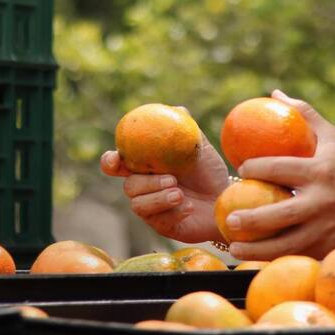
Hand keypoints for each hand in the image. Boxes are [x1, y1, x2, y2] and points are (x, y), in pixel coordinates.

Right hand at [100, 107, 232, 243]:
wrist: (225, 199)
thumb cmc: (209, 172)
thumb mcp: (200, 149)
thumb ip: (186, 131)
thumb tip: (178, 110)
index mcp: (146, 166)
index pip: (118, 164)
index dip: (110, 162)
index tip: (115, 160)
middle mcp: (143, 187)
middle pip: (129, 186)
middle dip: (147, 183)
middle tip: (172, 179)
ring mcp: (150, 208)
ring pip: (138, 205)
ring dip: (159, 198)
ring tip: (181, 194)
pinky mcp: (161, 225)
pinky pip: (157, 221)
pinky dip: (174, 212)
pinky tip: (190, 207)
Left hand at [225, 91, 334, 260]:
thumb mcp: (333, 139)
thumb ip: (305, 116)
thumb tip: (275, 94)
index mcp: (321, 172)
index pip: (281, 168)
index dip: (255, 168)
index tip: (241, 169)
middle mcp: (322, 202)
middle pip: (280, 213)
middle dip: (251, 218)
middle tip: (229, 218)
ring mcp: (324, 229)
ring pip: (285, 243)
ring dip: (256, 248)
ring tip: (233, 245)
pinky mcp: (326, 249)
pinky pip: (294, 256)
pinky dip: (272, 259)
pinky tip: (253, 258)